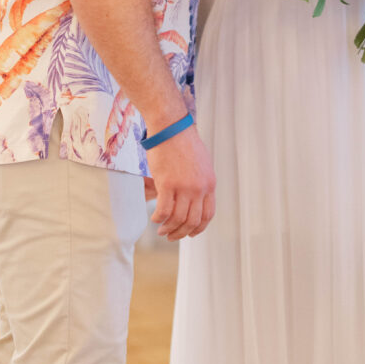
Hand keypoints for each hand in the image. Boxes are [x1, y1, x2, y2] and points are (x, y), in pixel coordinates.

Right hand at [148, 124, 215, 241]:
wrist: (171, 127)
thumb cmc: (183, 143)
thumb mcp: (201, 164)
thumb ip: (200, 183)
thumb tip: (193, 199)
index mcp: (210, 183)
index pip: (208, 215)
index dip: (199, 228)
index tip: (190, 234)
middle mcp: (199, 188)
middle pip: (193, 221)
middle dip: (182, 233)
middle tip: (171, 236)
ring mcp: (184, 187)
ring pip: (178, 219)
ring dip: (169, 229)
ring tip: (161, 230)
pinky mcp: (167, 184)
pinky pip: (164, 210)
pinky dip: (158, 218)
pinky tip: (154, 218)